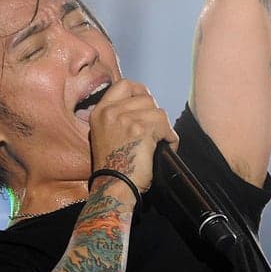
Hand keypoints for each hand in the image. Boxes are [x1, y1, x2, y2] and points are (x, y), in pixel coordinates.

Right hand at [87, 79, 177, 194]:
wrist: (113, 186)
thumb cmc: (113, 167)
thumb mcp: (106, 134)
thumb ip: (118, 116)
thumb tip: (145, 105)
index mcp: (99, 112)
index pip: (124, 85)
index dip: (140, 91)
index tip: (148, 104)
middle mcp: (110, 112)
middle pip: (146, 97)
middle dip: (155, 114)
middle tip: (155, 132)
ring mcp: (124, 119)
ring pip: (158, 111)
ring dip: (163, 128)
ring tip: (159, 142)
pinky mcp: (140, 129)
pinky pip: (165, 125)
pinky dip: (170, 138)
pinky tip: (165, 148)